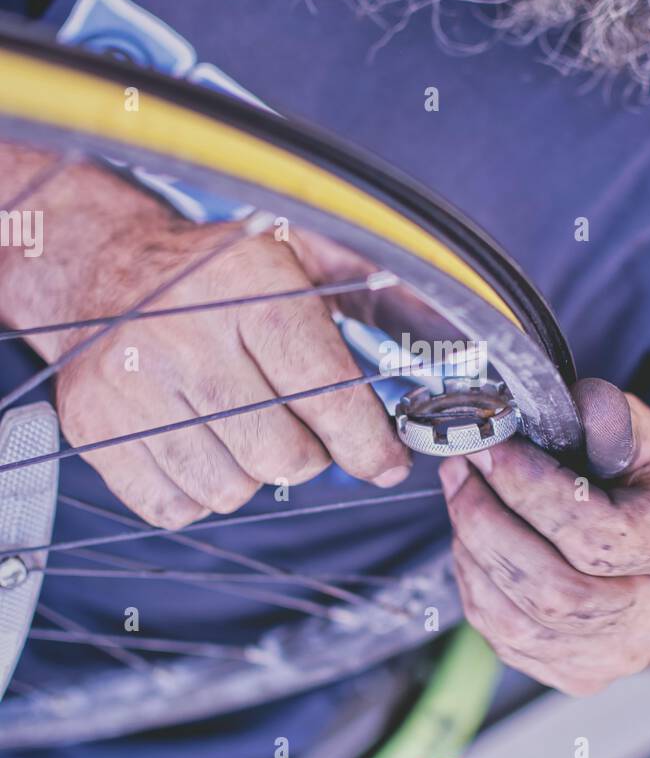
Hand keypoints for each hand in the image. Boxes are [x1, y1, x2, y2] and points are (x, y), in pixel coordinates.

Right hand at [0, 155, 408, 527]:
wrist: (106, 270)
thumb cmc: (221, 274)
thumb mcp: (298, 253)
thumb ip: (372, 290)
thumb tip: (448, 335)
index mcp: (249, 288)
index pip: (327, 395)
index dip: (368, 443)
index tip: (386, 462)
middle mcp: (184, 334)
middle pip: (284, 457)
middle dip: (308, 453)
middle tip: (295, 423)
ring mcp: (129, 384)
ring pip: (230, 490)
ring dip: (250, 472)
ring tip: (238, 424)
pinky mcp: (92, 426)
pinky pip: (173, 505)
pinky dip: (196, 491)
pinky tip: (196, 441)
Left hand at [439, 382, 649, 695]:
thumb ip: (613, 420)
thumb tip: (558, 411)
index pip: (598, 538)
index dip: (531, 491)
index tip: (491, 448)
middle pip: (553, 594)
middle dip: (487, 524)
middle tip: (461, 470)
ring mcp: (614, 655)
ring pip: (517, 623)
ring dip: (472, 552)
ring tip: (462, 496)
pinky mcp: (575, 672)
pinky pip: (503, 639)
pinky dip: (475, 585)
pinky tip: (476, 540)